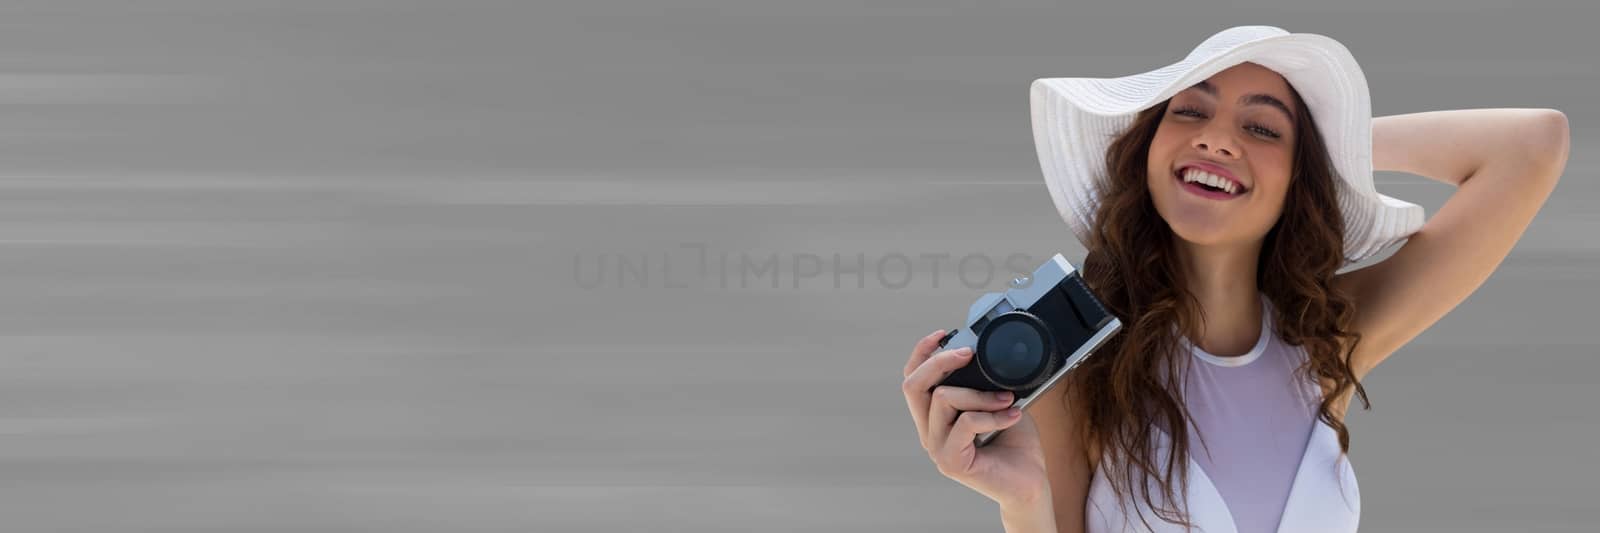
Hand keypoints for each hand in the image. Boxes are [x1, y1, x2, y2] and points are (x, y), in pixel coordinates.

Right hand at [902, 329, 1050, 508]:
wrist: (1030, 485)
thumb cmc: (1016, 447)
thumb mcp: (999, 403)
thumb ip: (986, 382)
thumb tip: (988, 353)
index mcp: (935, 419)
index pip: (912, 380)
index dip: (921, 353)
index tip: (942, 333)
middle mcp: (930, 433)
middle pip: (912, 386)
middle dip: (940, 361)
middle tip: (968, 353)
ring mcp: (937, 448)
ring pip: (943, 399)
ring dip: (980, 394)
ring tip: (1007, 399)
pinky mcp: (951, 462)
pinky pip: (966, 422)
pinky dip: (993, 415)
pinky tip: (1013, 417)